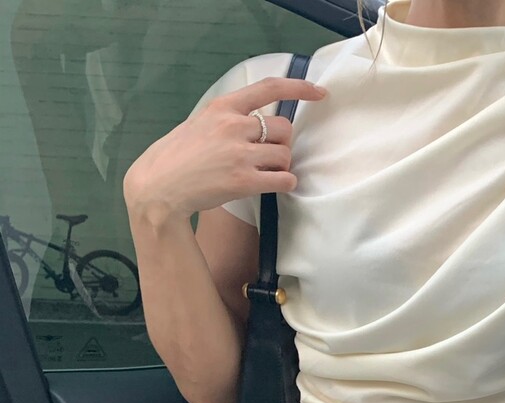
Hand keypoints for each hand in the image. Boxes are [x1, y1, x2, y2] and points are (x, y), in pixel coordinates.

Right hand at [123, 76, 327, 224]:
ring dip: (282, 165)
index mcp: (223, 107)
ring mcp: (240, 153)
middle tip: (267, 155)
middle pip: (284, 128)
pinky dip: (286, 183)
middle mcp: (233, 125)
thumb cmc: (178, 156)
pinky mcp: (245, 181)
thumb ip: (229, 119)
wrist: (159, 186)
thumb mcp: (200, 123)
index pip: (269, 88)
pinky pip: (285, 179)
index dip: (300, 88)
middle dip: (281, 143)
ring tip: (263, 172)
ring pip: (286, 154)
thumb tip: (259, 123)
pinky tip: (274, 184)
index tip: (319, 93)